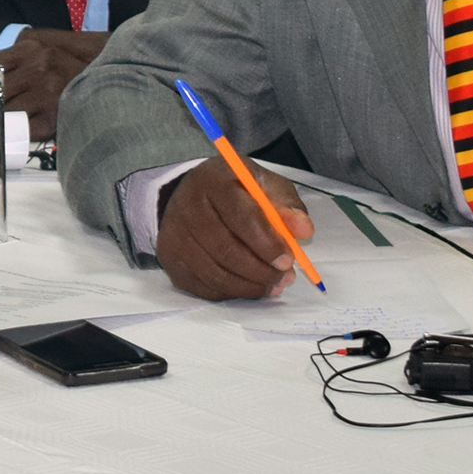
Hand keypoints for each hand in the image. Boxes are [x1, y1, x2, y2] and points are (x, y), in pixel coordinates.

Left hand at [0, 28, 106, 136]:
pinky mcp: (56, 117)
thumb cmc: (65, 61)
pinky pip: (24, 130)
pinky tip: (10, 135)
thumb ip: (8, 57)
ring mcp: (48, 93)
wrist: (109, 71)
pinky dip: (15, 135)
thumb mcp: (37, 47)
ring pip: (5, 113)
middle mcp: (38, 68)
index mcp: (29, 48)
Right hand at [153, 153, 313, 300]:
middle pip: (225, 249)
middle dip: (260, 270)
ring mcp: (173, 235)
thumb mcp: (264, 185)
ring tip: (272, 284)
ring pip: (215, 273)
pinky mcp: (169, 258)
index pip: (241, 216)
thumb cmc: (236, 189)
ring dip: (249, 286)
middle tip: (283, 277)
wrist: (193, 193)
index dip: (266, 242)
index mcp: (213, 180)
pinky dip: (231, 292)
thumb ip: (286, 205)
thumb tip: (303, 230)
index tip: (288, 260)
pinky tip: (248, 286)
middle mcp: (186, 206)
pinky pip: (203, 286)